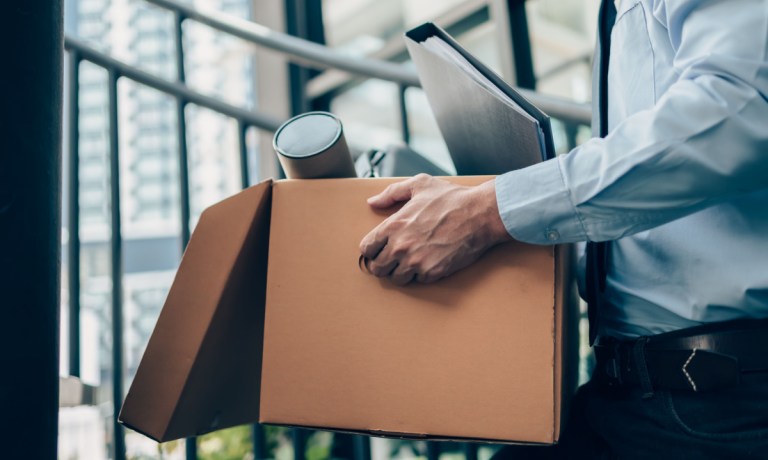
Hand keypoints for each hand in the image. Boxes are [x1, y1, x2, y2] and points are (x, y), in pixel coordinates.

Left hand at [359, 174, 512, 284]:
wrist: (480, 214)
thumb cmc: (452, 198)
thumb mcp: (419, 185)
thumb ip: (391, 193)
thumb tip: (372, 202)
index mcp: (393, 225)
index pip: (367, 249)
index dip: (372, 250)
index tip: (380, 249)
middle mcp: (400, 246)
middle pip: (377, 268)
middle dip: (384, 264)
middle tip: (394, 259)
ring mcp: (416, 262)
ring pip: (395, 279)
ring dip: (401, 272)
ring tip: (411, 262)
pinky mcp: (432, 273)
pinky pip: (417, 281)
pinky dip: (421, 274)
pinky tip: (428, 262)